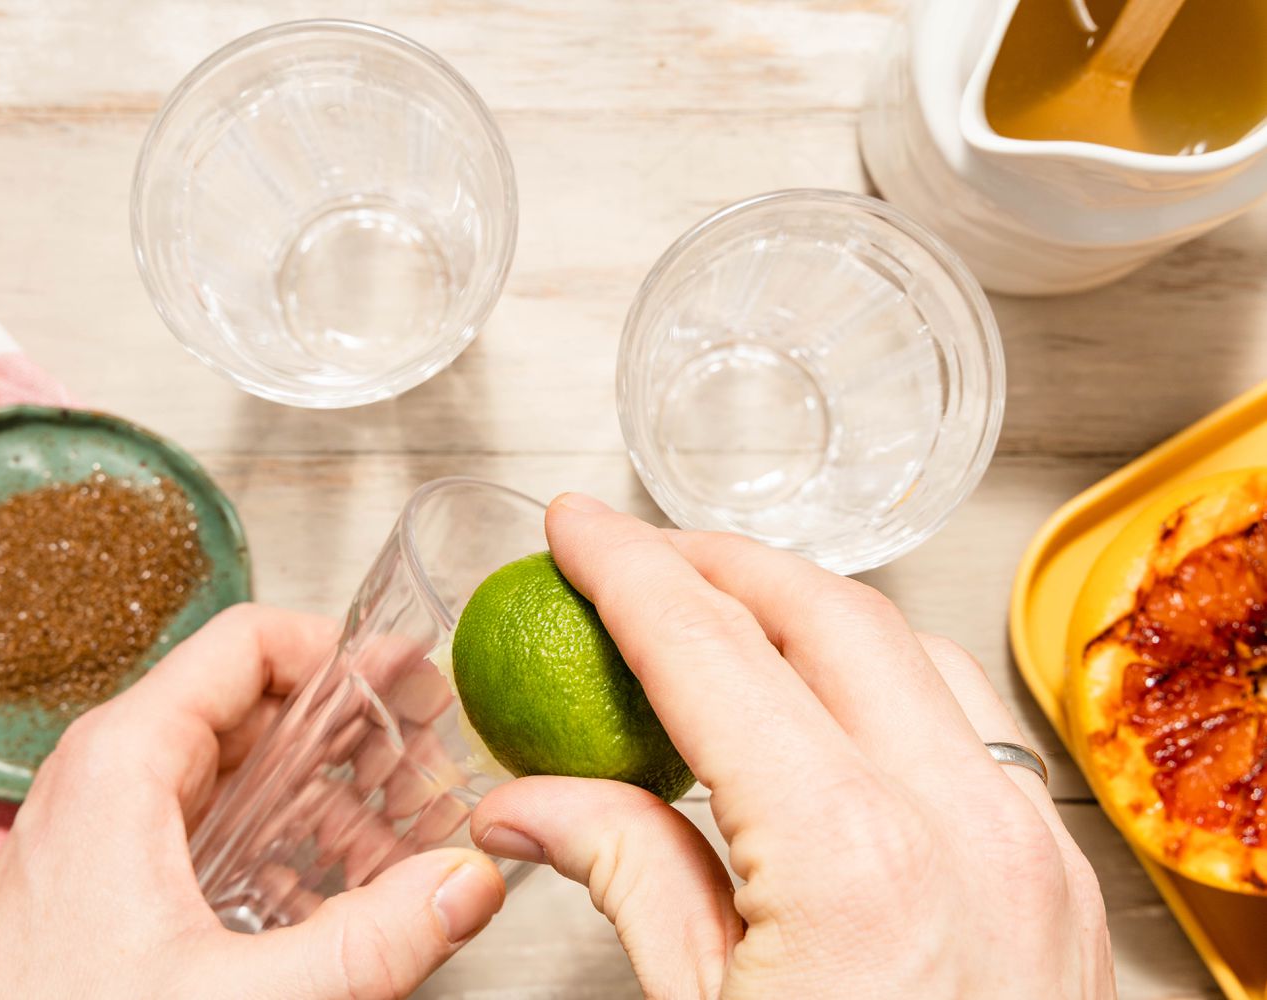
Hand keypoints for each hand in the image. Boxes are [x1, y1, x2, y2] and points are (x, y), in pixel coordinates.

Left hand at [0, 604, 505, 999]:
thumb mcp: (236, 995)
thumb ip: (366, 943)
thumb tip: (467, 885)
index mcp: (125, 759)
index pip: (249, 643)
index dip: (343, 655)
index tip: (415, 689)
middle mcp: (111, 775)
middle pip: (255, 708)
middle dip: (353, 742)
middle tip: (428, 777)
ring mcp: (105, 828)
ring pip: (238, 777)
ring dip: (324, 804)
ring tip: (397, 851)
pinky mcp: (108, 882)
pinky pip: (213, 833)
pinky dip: (281, 850)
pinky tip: (331, 906)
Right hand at [471, 495, 1115, 998]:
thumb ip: (621, 872)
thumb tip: (524, 801)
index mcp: (850, 857)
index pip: (711, 652)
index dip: (628, 570)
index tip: (576, 528)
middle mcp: (960, 823)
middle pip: (821, 612)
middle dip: (714, 562)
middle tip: (633, 559)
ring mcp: (1023, 842)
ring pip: (902, 647)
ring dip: (800, 612)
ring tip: (715, 621)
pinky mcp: (1049, 870)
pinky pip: (958, 720)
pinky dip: (872, 679)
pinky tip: (815, 707)